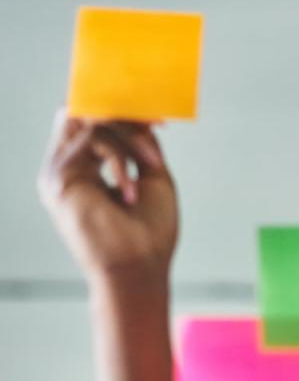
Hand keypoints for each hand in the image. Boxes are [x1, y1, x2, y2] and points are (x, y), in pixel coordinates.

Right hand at [37, 109, 178, 283]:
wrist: (141, 268)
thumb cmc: (150, 232)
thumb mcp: (152, 176)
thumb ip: (141, 144)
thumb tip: (140, 114)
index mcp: (85, 169)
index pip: (91, 122)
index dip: (122, 112)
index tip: (158, 118)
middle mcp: (66, 168)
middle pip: (85, 113)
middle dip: (125, 116)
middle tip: (156, 123)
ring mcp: (58, 172)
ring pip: (88, 121)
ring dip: (128, 137)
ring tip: (151, 164)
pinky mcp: (58, 179)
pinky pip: (90, 139)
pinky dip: (120, 156)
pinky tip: (131, 189)